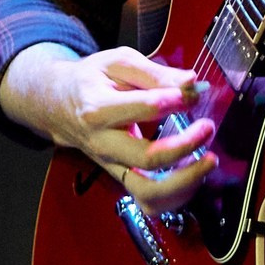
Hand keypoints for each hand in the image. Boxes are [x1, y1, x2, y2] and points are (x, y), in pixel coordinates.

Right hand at [23, 45, 216, 208]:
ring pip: (148, 191)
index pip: (143, 108)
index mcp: (98, 108)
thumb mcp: (117, 62)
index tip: (193, 92)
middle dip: (185, 145)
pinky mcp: (122, 178)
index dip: (175, 100)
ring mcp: (112, 165)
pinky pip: (149, 201)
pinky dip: (177, 195)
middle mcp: (104, 143)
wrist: (57, 105)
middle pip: (147, 159)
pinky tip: (194, 174)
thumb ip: (155, 73)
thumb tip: (191, 81)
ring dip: (185, 180)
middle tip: (207, 127)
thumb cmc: (91, 81)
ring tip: (208, 159)